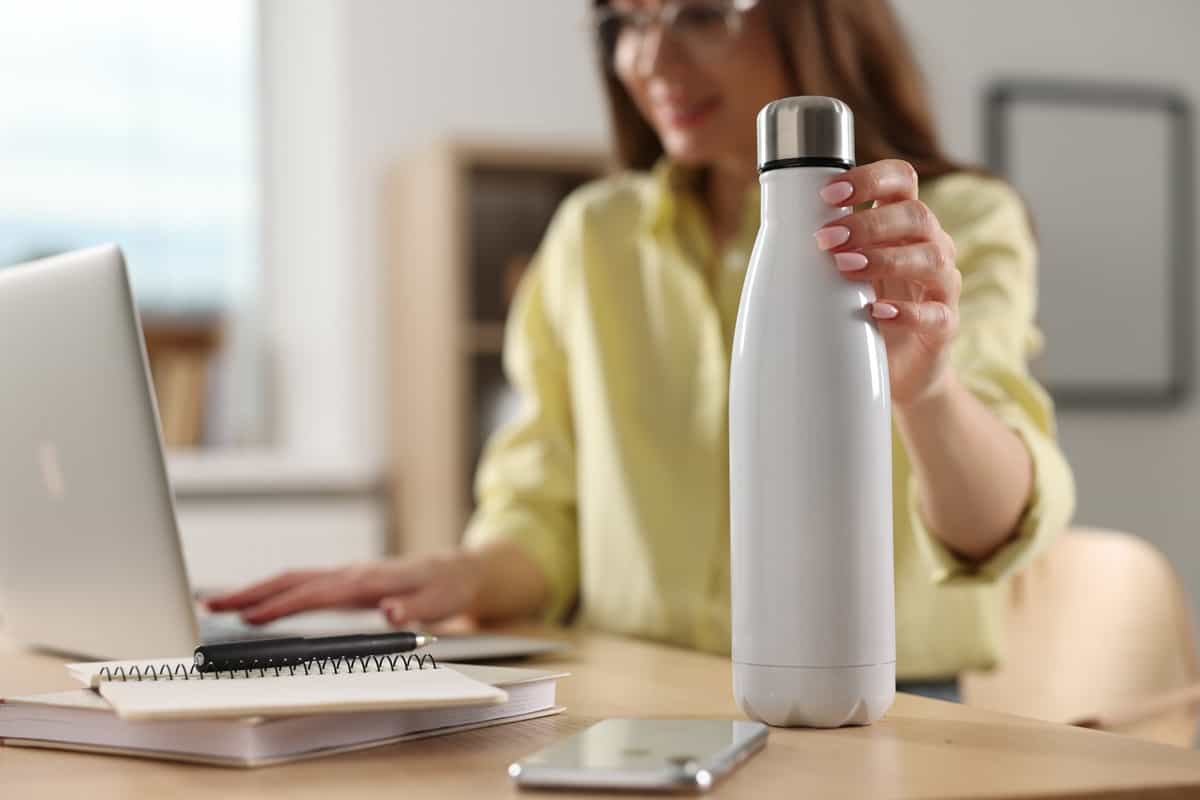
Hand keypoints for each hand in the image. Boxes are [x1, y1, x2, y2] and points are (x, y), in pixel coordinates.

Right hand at [203, 553, 482, 626]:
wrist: (456, 570)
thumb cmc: (445, 588)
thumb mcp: (438, 602)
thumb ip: (413, 608)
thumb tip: (389, 612)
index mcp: (368, 580)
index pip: (316, 593)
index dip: (282, 606)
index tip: (249, 618)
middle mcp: (351, 574)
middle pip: (293, 580)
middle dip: (251, 592)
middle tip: (212, 604)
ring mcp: (346, 576)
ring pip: (292, 579)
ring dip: (255, 589)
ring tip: (218, 603)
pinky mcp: (345, 581)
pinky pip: (302, 583)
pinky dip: (273, 590)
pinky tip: (254, 603)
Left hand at [815, 159, 960, 407]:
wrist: (891, 369)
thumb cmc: (861, 310)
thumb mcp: (841, 272)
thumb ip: (826, 246)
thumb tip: (779, 223)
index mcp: (903, 225)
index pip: (902, 180)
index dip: (870, 179)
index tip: (828, 194)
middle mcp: (930, 247)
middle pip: (917, 216)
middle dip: (869, 223)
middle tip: (826, 239)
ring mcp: (941, 287)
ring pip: (932, 258)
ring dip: (885, 259)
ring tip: (844, 268)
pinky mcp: (944, 326)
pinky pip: (936, 314)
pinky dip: (906, 312)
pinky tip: (876, 313)